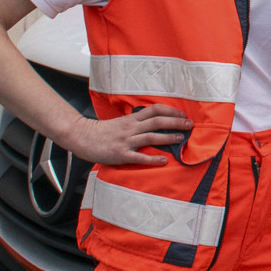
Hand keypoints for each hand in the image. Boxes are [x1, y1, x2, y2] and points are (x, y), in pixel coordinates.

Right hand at [59, 105, 190, 165]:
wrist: (81, 137)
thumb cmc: (102, 131)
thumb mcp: (121, 122)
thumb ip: (136, 122)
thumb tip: (155, 122)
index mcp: (132, 119)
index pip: (155, 110)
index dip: (171, 111)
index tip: (183, 113)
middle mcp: (131, 128)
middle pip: (158, 121)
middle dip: (176, 122)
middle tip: (190, 125)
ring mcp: (126, 141)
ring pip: (151, 136)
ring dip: (168, 137)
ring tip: (181, 139)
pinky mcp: (121, 154)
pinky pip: (139, 157)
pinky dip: (152, 159)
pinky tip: (163, 160)